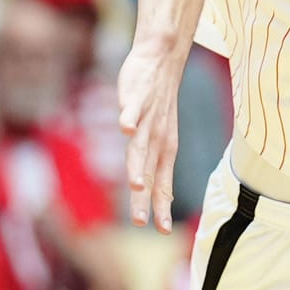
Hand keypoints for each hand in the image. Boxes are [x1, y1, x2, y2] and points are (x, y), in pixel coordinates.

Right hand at [118, 37, 186, 231]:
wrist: (162, 59)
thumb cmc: (158, 102)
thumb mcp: (161, 135)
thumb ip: (155, 163)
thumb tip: (157, 194)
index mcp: (164, 148)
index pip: (163, 183)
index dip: (162, 206)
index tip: (163, 231)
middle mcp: (157, 137)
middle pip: (148, 172)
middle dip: (144, 197)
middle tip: (140, 221)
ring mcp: (147, 117)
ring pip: (141, 145)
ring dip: (138, 165)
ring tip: (135, 184)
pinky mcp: (137, 96)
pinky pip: (133, 109)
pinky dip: (131, 117)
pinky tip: (125, 127)